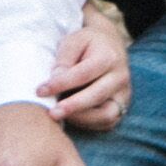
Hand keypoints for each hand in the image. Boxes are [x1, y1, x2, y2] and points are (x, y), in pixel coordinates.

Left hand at [39, 13, 135, 133]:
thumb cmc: (87, 43)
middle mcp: (120, 77)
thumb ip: (64, 59)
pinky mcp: (122, 106)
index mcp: (108, 57)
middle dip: (72, 107)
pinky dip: (90, 123)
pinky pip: (108, 122)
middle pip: (97, 96)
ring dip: (82, 119)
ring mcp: (124, 94)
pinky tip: (72, 117)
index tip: (40, 91)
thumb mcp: (74, 41)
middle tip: (52, 113)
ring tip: (60, 116)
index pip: (83, 74)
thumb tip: (55, 80)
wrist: (110, 45)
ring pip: (107, 115)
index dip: (61, 84)